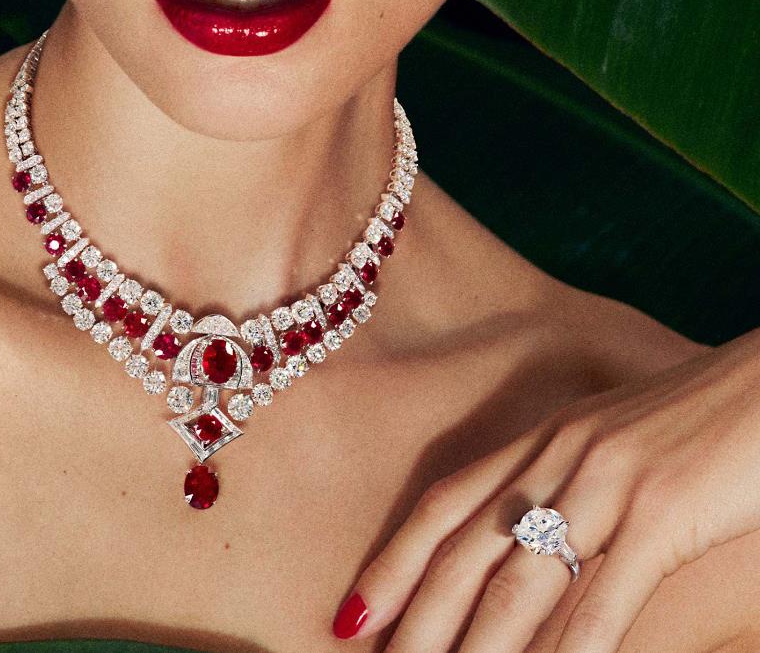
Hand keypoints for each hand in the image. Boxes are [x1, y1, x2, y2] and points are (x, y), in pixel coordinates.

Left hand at [330, 326, 759, 651]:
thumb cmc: (699, 422)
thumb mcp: (616, 446)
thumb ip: (566, 487)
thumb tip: (530, 547)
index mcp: (541, 437)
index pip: (444, 503)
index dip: (394, 561)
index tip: (353, 613)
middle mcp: (558, 455)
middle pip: (466, 549)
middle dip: (416, 617)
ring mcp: (607, 481)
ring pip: (520, 579)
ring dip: (477, 648)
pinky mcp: (663, 510)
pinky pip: (604, 594)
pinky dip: (570, 650)